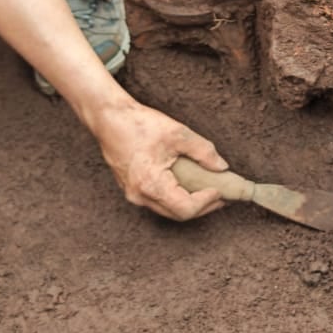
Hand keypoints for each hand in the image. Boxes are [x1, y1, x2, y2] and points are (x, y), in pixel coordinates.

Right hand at [90, 99, 229, 220]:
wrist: (109, 118)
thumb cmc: (140, 124)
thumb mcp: (178, 134)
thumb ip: (203, 151)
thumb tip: (222, 167)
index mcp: (151, 184)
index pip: (185, 209)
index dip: (207, 203)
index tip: (222, 190)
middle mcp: (140, 196)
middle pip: (177, 214)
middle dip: (202, 207)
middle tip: (222, 195)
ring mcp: (133, 194)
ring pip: (167, 210)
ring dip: (189, 203)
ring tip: (209, 190)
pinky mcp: (131, 189)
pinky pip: (158, 201)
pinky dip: (176, 197)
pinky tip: (188, 185)